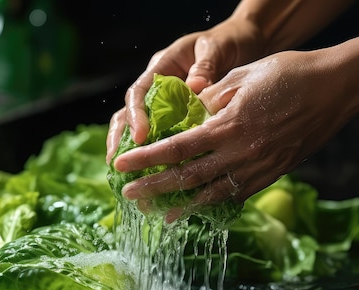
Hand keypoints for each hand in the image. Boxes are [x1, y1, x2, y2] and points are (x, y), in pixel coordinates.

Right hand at [106, 17, 264, 163]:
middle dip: (119, 139)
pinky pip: (160, 137)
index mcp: (161, 67)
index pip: (138, 92)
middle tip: (116, 163)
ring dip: (130, 152)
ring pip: (137, 128)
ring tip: (126, 176)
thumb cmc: (227, 43)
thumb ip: (206, 65)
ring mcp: (163, 104)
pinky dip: (154, 156)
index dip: (136, 116)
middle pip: (127, 114)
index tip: (141, 137)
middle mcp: (156, 87)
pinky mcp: (175, 118)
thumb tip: (194, 86)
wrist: (242, 45)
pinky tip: (153, 176)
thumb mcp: (217, 47)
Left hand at [112, 49, 354, 221]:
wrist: (335, 89)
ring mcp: (258, 168)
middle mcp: (240, 152)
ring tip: (159, 214)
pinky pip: (237, 194)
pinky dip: (214, 204)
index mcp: (228, 125)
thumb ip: (210, 100)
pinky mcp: (272, 175)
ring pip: (212, 194)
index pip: (176, 148)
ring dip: (182, 206)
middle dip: (155, 188)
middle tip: (130, 196)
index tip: (122, 166)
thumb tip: (184, 116)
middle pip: (188, 177)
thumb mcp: (242, 77)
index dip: (146, 159)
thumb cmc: (288, 74)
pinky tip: (199, 209)